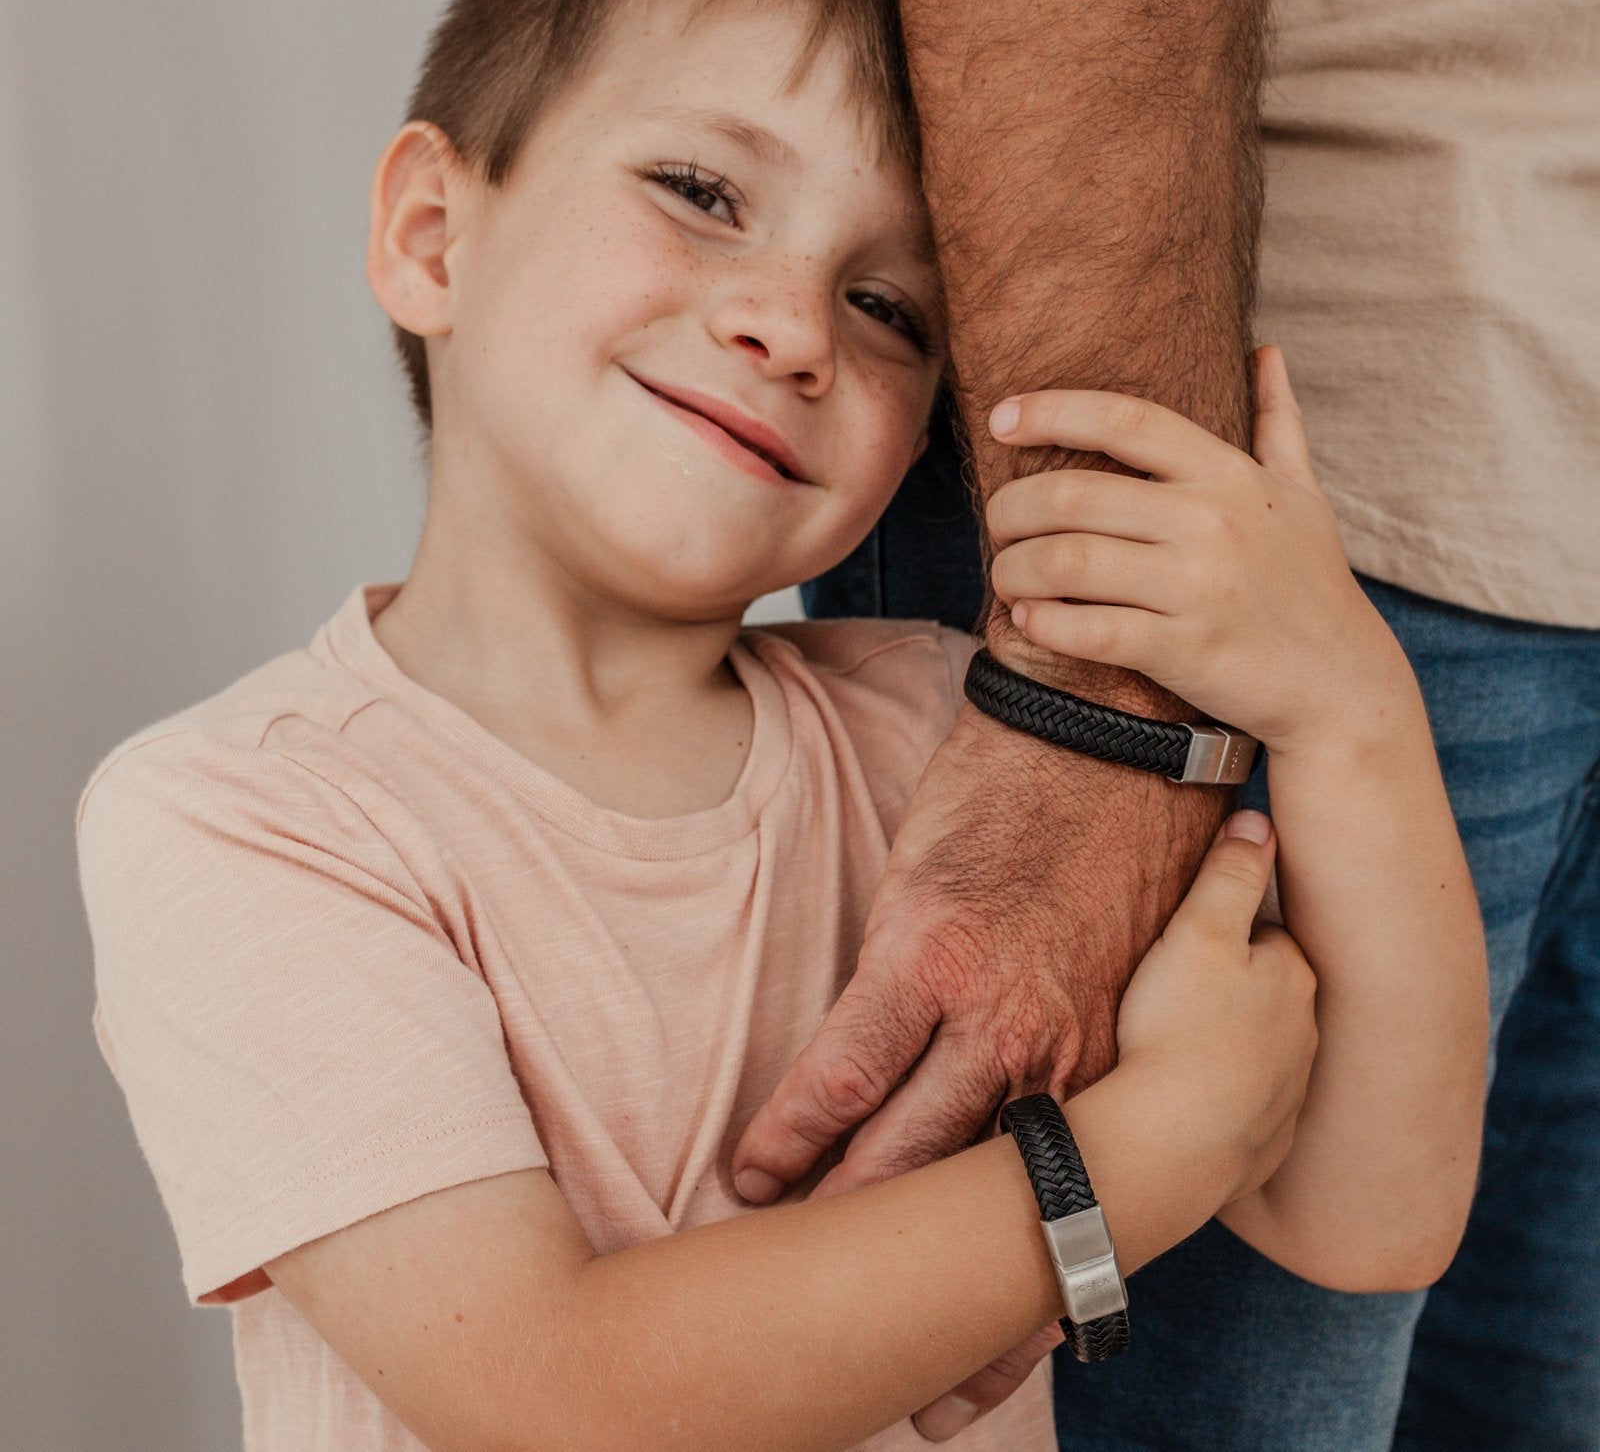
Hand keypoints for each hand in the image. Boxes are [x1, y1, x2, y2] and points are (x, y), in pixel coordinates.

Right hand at [731, 705, 1224, 1435]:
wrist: (1112, 722)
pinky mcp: (923, 951)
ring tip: (800, 1279)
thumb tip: (1046, 1098)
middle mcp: (1056, 1055)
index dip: (1017, 1298)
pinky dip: (799, 1125)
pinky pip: (847, 1062)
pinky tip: (759, 1174)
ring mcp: (989, 1007)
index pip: (1057, 1201)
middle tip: (892, 1372)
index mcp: (1108, 1058)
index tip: (981, 1366)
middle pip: (980, 1202)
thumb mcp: (1133, 954)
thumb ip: (1089, 1036)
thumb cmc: (1125, 827)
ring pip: (908, 1151)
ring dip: (847, 1224)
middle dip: (934, 1299)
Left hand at [986, 348, 1410, 755]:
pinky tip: (1030, 620)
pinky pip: (1089, 630)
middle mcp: (1211, 522)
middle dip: (1010, 510)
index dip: (1053, 411)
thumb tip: (1267, 351)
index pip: (1125, 419)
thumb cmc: (1310, 585)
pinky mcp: (1185, 650)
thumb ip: (1278, 423)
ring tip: (1007, 578)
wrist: (1344, 685)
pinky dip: (1043, 624)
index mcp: (1227, 476)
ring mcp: (1199, 587)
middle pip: (1072, 496)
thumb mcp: (1304, 495)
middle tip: (997, 526)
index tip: (1002, 419)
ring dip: (1014, 570)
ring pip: (1067, 563)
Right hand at [1114, 809, 1317, 1202]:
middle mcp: (1306, 1033)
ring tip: (1181, 1044)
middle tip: (1179, 989)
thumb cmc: (1179, 1030)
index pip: (1269, 931)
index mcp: (1294, 975)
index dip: (1228, 928)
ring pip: (1264, 1050)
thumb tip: (1260, 818)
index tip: (1193, 934)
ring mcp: (1290, 1092)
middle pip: (1271, 991)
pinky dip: (1227, 1099)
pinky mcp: (1267, 1142)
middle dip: (1237, 986)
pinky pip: (1250, 1108)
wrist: (1170, 1149)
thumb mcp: (1198, 931)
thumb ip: (1231, 872)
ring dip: (1233, 1044)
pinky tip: (1191, 1099)